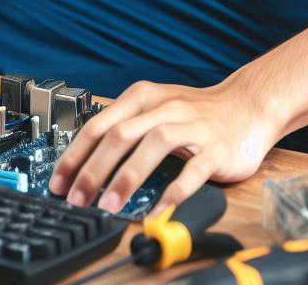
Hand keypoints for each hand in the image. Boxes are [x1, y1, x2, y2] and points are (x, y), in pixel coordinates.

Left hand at [47, 78, 278, 213]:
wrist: (247, 105)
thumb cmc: (197, 111)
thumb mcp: (156, 107)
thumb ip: (126, 127)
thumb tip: (87, 160)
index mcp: (144, 97)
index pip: (100, 124)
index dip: (76, 154)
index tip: (60, 181)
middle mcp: (166, 108)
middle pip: (121, 134)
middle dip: (94, 169)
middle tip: (78, 198)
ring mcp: (192, 127)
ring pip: (153, 146)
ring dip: (128, 176)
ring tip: (110, 204)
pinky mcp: (216, 149)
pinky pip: (192, 171)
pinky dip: (173, 191)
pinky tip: (158, 210)